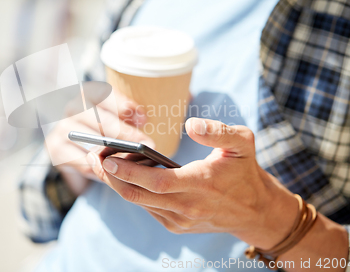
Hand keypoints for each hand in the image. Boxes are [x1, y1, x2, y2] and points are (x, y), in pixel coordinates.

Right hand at [46, 89, 154, 195]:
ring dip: (115, 155)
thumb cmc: (104, 128)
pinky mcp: (56, 149)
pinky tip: (116, 174)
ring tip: (135, 162)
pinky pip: (82, 162)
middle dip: (126, 134)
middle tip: (146, 145)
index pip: (106, 95)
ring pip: (92, 143)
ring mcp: (62, 128)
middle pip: (102, 121)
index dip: (125, 107)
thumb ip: (127, 116)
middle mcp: (73, 107)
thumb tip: (141, 120)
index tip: (143, 119)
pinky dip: (100, 169)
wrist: (74, 145)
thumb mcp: (117, 116)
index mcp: (89, 92)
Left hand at [89, 118, 298, 249]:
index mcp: (201, 185)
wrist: (254, 211)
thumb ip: (218, 130)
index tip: (108, 158)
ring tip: (106, 160)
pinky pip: (147, 206)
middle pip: (138, 195)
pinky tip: (126, 173)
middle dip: (112, 177)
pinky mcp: (175, 225)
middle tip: (94, 156)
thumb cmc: (245, 172)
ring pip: (139, 201)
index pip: (157, 182)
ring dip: (119, 183)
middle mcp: (187, 207)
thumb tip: (191, 124)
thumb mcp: (243, 143)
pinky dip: (133, 190)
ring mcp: (180, 219)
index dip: (129, 172)